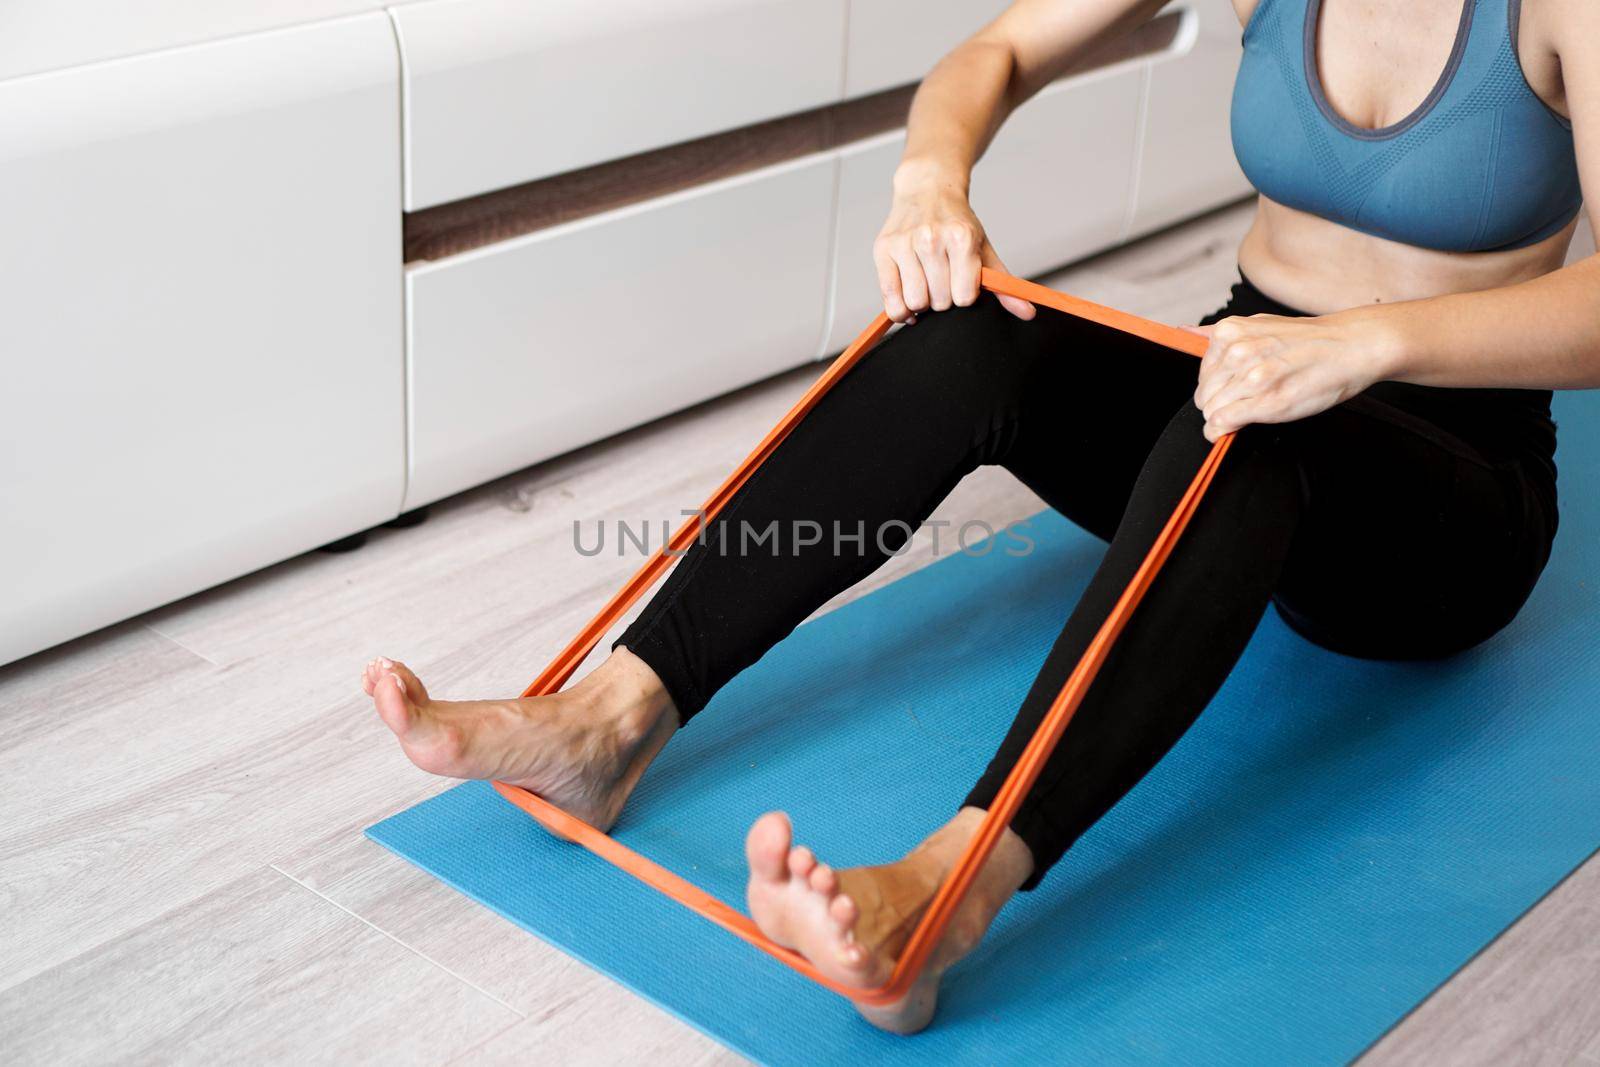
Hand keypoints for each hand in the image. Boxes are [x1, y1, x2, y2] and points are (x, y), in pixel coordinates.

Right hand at [874, 166, 1033, 323]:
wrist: (927, 189)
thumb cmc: (957, 223)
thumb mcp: (983, 248)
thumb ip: (1004, 284)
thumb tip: (1028, 313)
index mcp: (961, 238)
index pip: (964, 297)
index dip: (965, 296)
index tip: (962, 282)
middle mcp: (931, 239)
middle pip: (939, 302)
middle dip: (943, 299)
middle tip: (943, 281)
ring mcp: (905, 244)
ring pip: (915, 303)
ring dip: (922, 303)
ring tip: (926, 286)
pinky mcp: (883, 250)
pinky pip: (891, 300)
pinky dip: (901, 309)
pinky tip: (909, 299)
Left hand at [1186, 310, 1399, 440]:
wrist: (1351, 346)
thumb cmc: (1306, 341)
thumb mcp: (1258, 324)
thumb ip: (1219, 334)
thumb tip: (1181, 332)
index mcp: (1230, 333)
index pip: (1201, 375)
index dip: (1217, 387)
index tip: (1238, 388)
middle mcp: (1238, 353)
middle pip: (1204, 395)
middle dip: (1219, 403)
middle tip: (1248, 399)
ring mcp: (1252, 378)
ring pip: (1212, 411)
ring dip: (1225, 417)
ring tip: (1255, 405)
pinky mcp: (1268, 402)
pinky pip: (1224, 423)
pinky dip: (1223, 430)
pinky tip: (1238, 425)